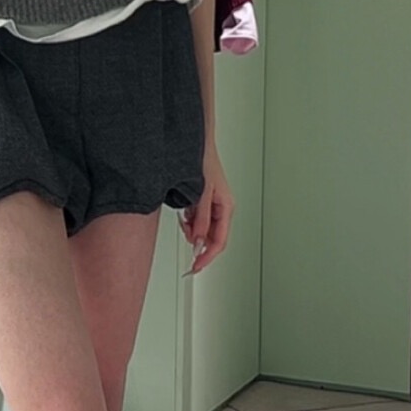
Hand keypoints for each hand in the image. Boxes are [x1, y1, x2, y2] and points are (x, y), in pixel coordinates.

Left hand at [180, 144, 234, 274]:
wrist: (195, 143)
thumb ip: (200, 219)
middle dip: (198, 242)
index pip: (220, 241)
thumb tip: (198, 241)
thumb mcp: (201, 194)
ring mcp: (212, 203)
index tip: (196, 267)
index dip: (207, 257)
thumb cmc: (204, 161)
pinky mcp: (203, 199)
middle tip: (187, 248)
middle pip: (212, 237)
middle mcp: (221, 207)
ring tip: (184, 221)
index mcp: (226, 207)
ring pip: (203, 228)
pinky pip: (197, 217)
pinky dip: (189, 220)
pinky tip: (184, 213)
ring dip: (192, 230)